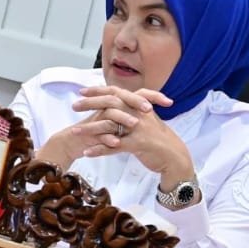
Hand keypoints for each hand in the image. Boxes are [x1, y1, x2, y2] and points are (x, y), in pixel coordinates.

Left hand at [73, 85, 194, 180]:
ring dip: (90, 129)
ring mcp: (139, 128)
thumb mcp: (147, 120)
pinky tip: (87, 152)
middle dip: (90, 104)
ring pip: (110, 126)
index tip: (81, 92)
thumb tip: (115, 105)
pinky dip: (100, 150)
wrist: (174, 156)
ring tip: (74, 132)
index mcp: (139, 105)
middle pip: (110, 104)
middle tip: (73, 106)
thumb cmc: (158, 139)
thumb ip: (132, 111)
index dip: (98, 91)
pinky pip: (114, 146)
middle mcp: (138, 113)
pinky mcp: (138, 144)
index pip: (115, 92)